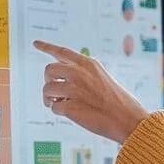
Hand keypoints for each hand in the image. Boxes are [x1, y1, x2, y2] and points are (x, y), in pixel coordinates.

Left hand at [33, 40, 150, 143]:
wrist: (128, 120)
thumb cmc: (118, 102)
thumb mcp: (102, 78)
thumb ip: (83, 74)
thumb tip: (61, 78)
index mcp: (89, 64)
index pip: (62, 51)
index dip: (46, 46)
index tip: (35, 43)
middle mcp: (79, 73)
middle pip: (49, 69)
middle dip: (49, 80)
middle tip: (55, 91)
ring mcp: (74, 90)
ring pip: (47, 89)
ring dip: (49, 98)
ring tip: (59, 103)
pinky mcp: (70, 107)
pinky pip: (54, 107)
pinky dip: (58, 111)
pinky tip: (68, 113)